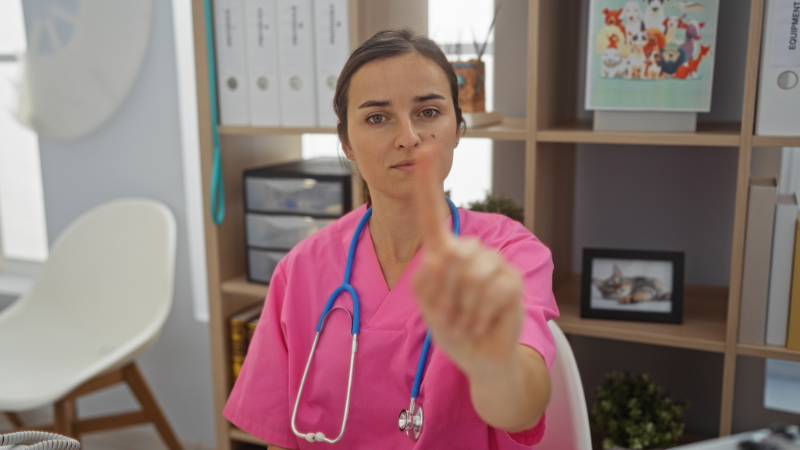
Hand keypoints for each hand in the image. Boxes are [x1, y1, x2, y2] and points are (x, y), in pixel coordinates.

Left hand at [411, 149, 523, 379]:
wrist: (478, 357)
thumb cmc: (451, 326)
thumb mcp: (427, 303)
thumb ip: (428, 276)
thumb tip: (448, 254)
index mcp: (445, 251)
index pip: (433, 213)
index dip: (426, 184)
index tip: (423, 152)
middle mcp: (471, 251)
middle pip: (449, 257)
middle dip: (443, 295)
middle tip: (449, 315)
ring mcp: (494, 264)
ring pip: (470, 275)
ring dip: (460, 309)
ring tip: (464, 321)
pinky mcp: (512, 282)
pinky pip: (489, 292)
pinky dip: (478, 316)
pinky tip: (479, 325)